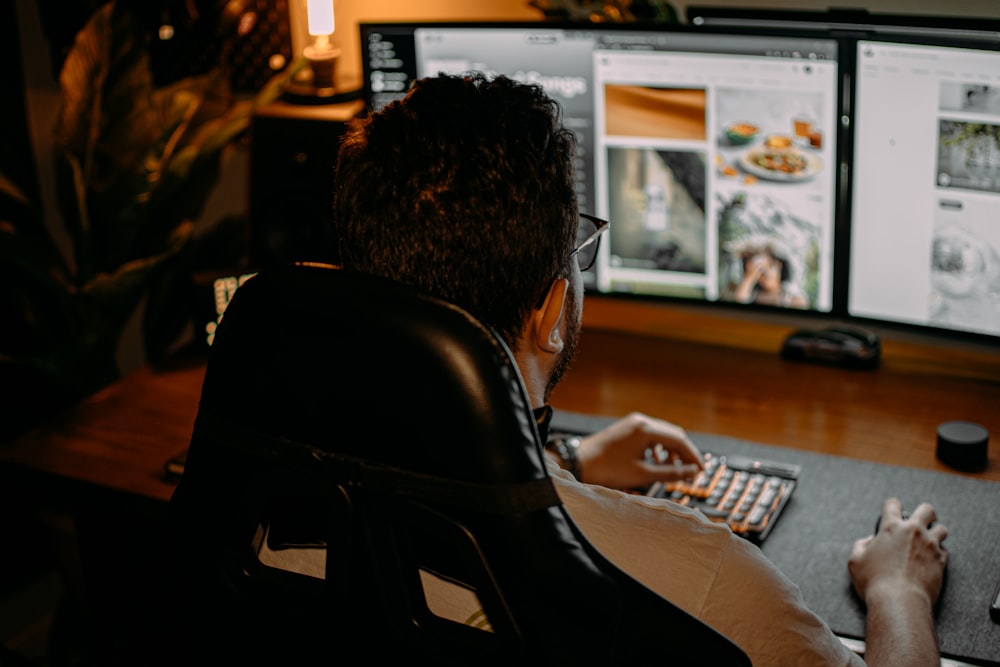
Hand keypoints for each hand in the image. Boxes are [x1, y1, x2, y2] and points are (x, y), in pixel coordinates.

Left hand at [576, 412, 703, 488]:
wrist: (578, 462)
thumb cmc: (608, 469)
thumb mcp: (643, 474)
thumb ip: (671, 473)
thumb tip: (693, 473)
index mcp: (646, 429)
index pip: (679, 439)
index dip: (693, 456)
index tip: (702, 471)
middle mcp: (641, 421)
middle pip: (673, 434)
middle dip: (684, 453)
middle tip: (691, 472)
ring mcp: (633, 423)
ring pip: (662, 434)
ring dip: (671, 451)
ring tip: (674, 470)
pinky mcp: (627, 428)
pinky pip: (650, 435)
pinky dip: (658, 448)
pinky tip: (657, 462)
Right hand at [848, 498, 947, 666]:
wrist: (899, 601)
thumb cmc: (874, 582)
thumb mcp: (855, 561)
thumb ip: (861, 545)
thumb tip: (870, 541)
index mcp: (891, 528)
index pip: (893, 504)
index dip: (892, 505)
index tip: (893, 509)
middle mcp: (913, 532)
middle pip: (926, 510)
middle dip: (925, 513)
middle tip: (922, 519)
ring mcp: (930, 546)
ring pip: (941, 529)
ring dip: (935, 532)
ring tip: (930, 540)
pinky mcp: (941, 561)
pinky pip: (945, 551)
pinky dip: (939, 553)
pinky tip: (932, 559)